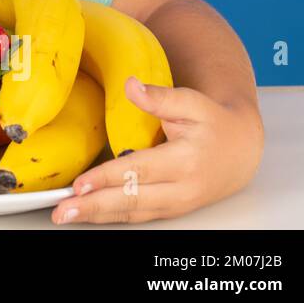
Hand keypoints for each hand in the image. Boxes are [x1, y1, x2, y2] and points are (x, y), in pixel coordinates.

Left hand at [51, 77, 263, 224]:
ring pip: (133, 213)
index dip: (106, 179)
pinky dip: (111, 218)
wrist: (241, 150)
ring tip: (66, 216)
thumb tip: (131, 84)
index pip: (138, 171)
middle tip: (62, 210)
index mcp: (184, 161)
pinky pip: (138, 216)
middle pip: (132, 200)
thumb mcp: (193, 103)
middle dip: (94, 207)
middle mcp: (181, 189)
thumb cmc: (213, 123)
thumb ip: (161, 97)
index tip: (79, 184)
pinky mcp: (172, 210)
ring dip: (97, 216)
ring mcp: (177, 204)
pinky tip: (88, 216)